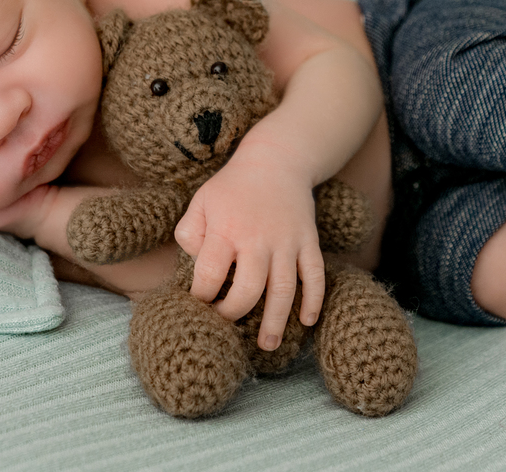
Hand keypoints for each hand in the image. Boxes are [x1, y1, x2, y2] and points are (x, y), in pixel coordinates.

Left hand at [174, 144, 325, 351]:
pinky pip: (315, 274)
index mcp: (225, 230)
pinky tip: (308, 321)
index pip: (209, 275)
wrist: (276, 160)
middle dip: (234, 313)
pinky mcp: (308, 240)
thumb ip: (189, 234)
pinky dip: (314, 299)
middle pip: (248, 289)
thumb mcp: (200, 202)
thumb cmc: (232, 187)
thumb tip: (197, 267)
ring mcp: (287, 241)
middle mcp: (257, 238)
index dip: (202, 296)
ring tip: (267, 345)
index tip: (201, 301)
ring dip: (277, 320)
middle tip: (226, 323)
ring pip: (284, 288)